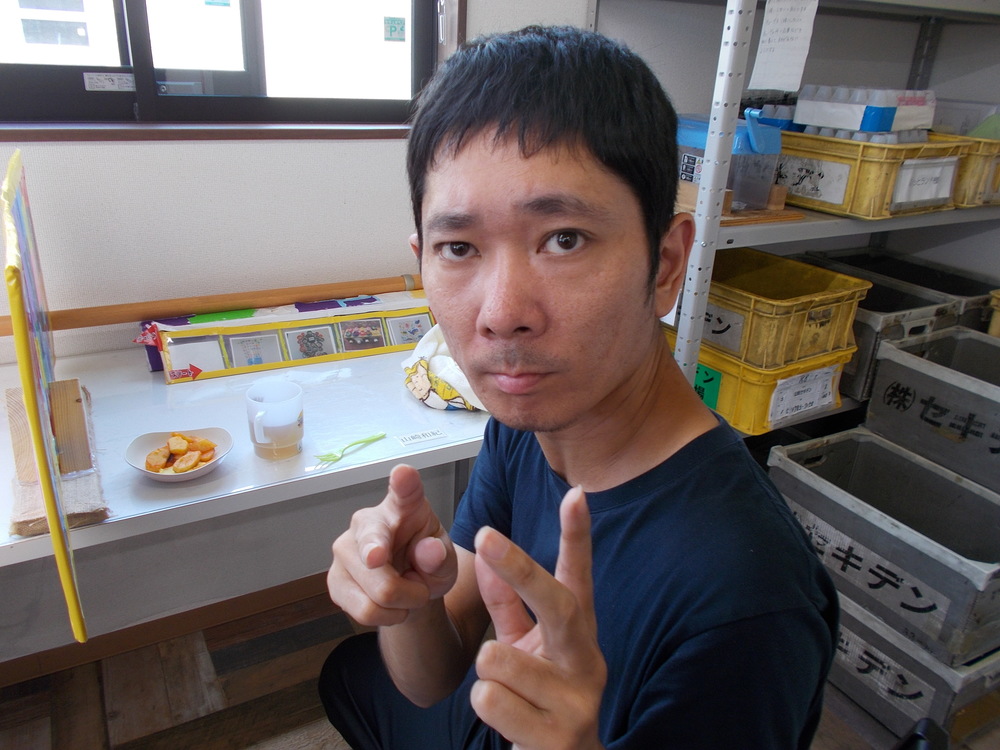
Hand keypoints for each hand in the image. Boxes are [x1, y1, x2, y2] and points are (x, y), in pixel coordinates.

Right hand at [327, 464, 457, 625]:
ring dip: (400, 606)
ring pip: (375, 596)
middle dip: (412, 590)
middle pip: (381, 564)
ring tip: (404, 593)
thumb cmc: (427, 563)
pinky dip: (385, 616)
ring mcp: (344, 550)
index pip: (404, 490)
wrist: (410, 590)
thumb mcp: (445, 562)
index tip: (403, 473)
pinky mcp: (334, 580)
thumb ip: (441, 557)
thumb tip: (429, 551)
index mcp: (403, 506)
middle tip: (421, 588)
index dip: (403, 483)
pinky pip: (363, 612)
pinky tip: (388, 604)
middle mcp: (367, 522)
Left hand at [470, 486, 606, 749]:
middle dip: (517, 567)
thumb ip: (508, 608)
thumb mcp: (526, 649)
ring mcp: (577, 701)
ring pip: (498, 658)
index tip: (575, 494)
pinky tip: (512, 720)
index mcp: (579, 636)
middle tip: (485, 534)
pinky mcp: (558, 738)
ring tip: (508, 692)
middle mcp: (588, 662)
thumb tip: (486, 561)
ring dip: (486, 672)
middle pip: (557, 604)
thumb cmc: (542, 700)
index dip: (577, 537)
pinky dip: (487, 706)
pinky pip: (490, 699)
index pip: (579, 578)